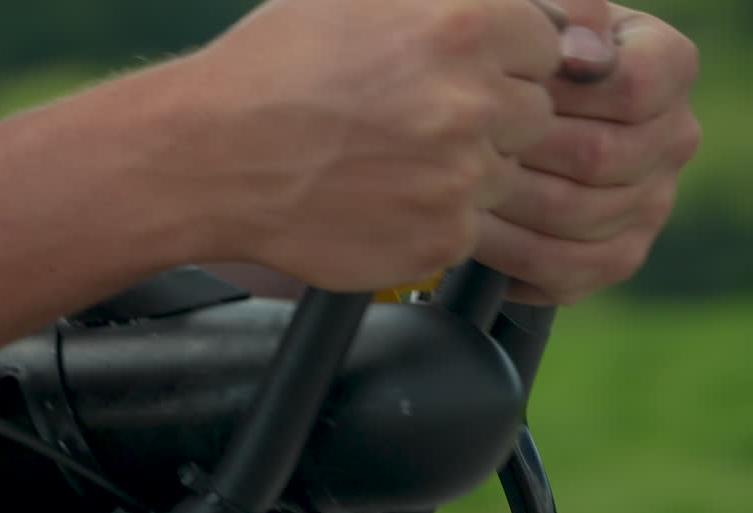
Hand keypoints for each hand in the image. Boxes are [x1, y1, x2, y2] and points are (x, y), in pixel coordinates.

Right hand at [173, 0, 564, 290]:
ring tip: (385, 162)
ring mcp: (459, 178)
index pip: (551, 42)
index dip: (506, 59)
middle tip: (411, 121)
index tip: (461, 74)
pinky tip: (375, 197)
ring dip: (460, 171)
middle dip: (487, 117)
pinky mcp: (439, 239)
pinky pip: (466, 229)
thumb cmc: (270, 70)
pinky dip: (430, 218)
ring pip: (502, 176)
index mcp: (462, 24)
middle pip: (533, 114)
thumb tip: (555, 19)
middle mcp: (472, 101)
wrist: (207, 158)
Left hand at [473, 3, 701, 303]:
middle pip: (599, 157)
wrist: (492, 121)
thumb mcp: (531, 30)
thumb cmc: (507, 68)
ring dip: (505, 203)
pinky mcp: (615, 257)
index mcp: (666, 69)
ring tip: (453, 188)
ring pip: (578, 216)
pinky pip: (564, 269)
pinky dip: (505, 253)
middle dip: (517, 152)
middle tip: (457, 149)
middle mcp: (672, 138)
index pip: (631, 88)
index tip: (502, 90)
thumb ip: (557, 24)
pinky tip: (467, 230)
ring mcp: (650, 203)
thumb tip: (577, 55)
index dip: (558, 94)